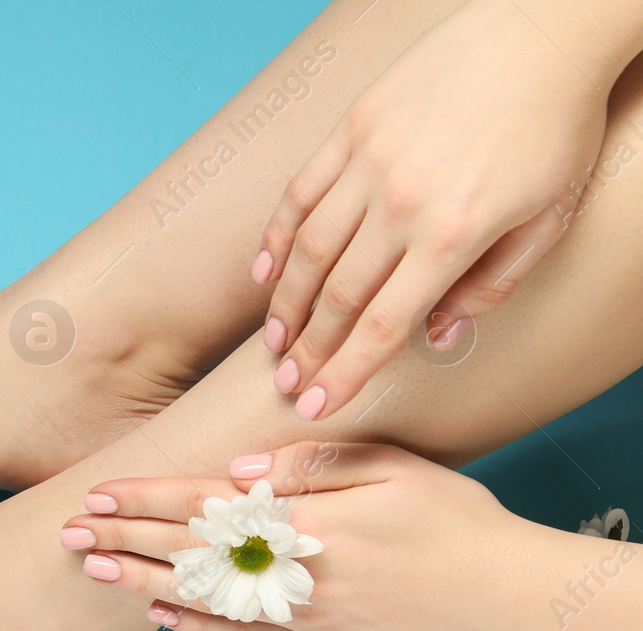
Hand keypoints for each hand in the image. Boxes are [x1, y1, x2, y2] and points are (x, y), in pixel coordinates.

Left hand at [59, 442, 544, 630]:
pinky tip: (156, 611)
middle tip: (67, 528)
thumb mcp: (395, 468)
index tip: (98, 493)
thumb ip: (314, 464)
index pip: (209, 507)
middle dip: (125, 539)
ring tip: (91, 567)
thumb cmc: (456, 520)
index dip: (148, 500)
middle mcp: (301, 576)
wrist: (508, 597)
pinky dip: (195, 625)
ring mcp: (307, 620)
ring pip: (205, 600)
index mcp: (314, 524)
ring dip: (143, 582)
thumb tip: (241, 468)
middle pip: (193, 553)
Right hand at [254, 0, 641, 420]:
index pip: (383, 325)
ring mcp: (370, 161)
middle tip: (289, 383)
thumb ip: (490, 286)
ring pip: (309, 249)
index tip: (318, 404)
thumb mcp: (547, 220)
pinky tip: (265, 271)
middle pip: (338, 296)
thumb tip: (437, 337)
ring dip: (286, 302)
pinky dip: (277, 237)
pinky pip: (300, 193)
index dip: (345, 372)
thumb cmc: (554, 128)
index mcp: (453, 234)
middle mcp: (402, 202)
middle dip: (309, 349)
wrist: (542, 33)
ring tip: (276, 339)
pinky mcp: (353, 127)